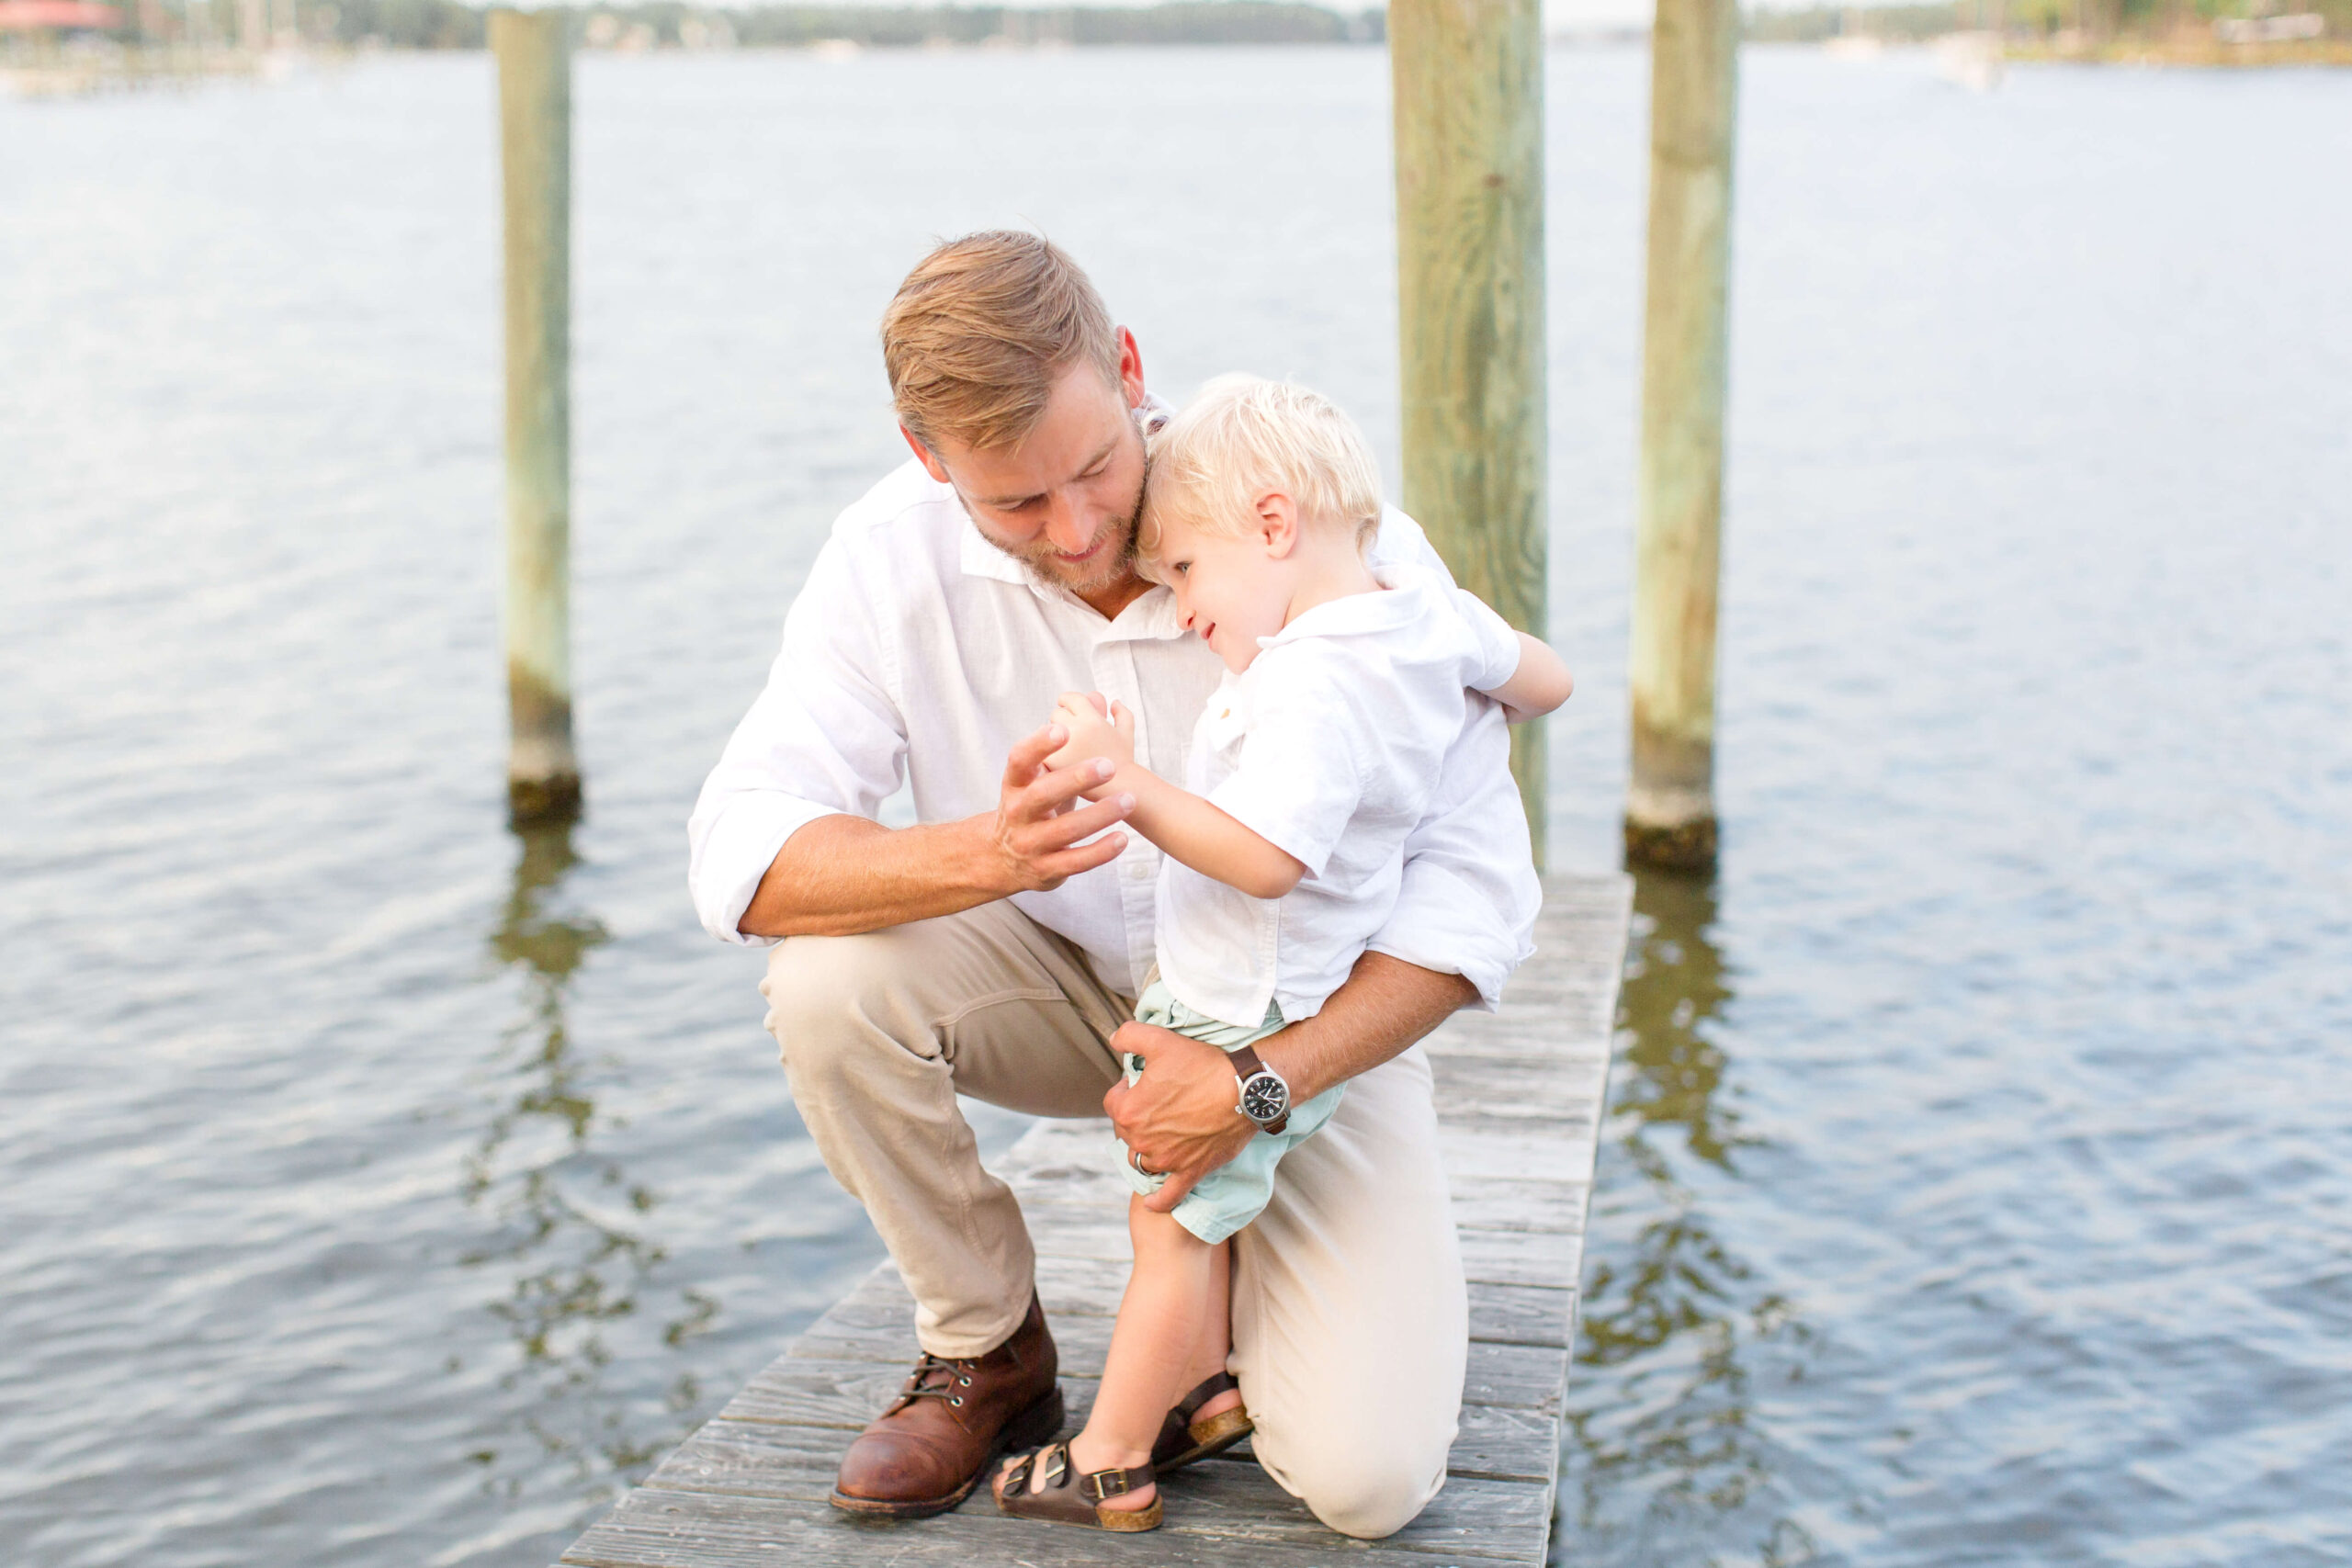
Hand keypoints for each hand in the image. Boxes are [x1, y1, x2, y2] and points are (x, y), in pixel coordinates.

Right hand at [983, 723, 1133, 893]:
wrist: (1002, 858)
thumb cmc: (1033, 805)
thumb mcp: (1040, 776)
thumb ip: (1068, 744)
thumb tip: (1098, 697)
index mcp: (1013, 784)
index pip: (1019, 759)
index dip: (1038, 744)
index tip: (1062, 727)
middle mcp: (1017, 813)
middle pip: (1043, 794)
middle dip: (1076, 779)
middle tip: (1109, 765)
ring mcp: (1030, 843)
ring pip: (1065, 829)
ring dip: (1099, 815)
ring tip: (1128, 800)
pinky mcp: (1046, 870)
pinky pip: (1076, 862)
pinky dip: (1100, 851)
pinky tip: (1122, 839)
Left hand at [1044, 692, 1134, 796]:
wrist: (1119, 792)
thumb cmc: (1123, 763)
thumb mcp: (1127, 736)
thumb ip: (1122, 714)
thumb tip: (1113, 702)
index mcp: (1092, 719)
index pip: (1070, 698)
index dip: (1068, 701)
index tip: (1067, 707)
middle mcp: (1076, 730)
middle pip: (1057, 714)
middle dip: (1061, 720)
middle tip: (1067, 732)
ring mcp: (1062, 747)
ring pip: (1045, 731)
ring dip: (1051, 736)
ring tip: (1062, 747)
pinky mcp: (1052, 764)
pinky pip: (1041, 750)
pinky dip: (1046, 753)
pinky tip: (1057, 761)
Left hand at [1105, 1020, 1255, 1210]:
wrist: (1243, 1090)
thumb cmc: (1202, 1065)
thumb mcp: (1160, 1040)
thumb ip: (1129, 1035)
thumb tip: (1113, 1040)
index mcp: (1129, 1110)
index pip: (1113, 1102)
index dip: (1127, 1089)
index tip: (1143, 1082)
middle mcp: (1142, 1140)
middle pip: (1126, 1131)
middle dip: (1138, 1117)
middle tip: (1160, 1102)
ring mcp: (1166, 1160)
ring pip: (1143, 1160)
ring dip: (1148, 1149)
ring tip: (1163, 1135)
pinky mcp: (1189, 1172)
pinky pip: (1168, 1195)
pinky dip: (1158, 1200)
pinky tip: (1151, 1202)